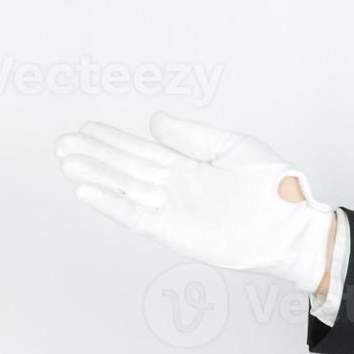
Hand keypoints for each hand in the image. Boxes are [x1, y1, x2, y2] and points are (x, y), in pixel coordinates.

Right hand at [56, 114, 338, 295]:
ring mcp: (174, 210)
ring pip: (126, 188)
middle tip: (62, 143)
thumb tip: (155, 121)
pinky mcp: (175, 232)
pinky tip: (86, 190)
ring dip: (95, 175)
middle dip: (95, 155)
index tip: (87, 127)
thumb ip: (191, 136)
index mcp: (191, 167)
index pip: (144, 151)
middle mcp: (177, 188)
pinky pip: (136, 215)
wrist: (291, 224)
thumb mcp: (231, 146)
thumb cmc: (273, 187)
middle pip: (127, 168)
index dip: (114, 140)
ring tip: (66, 160)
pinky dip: (111, 203)